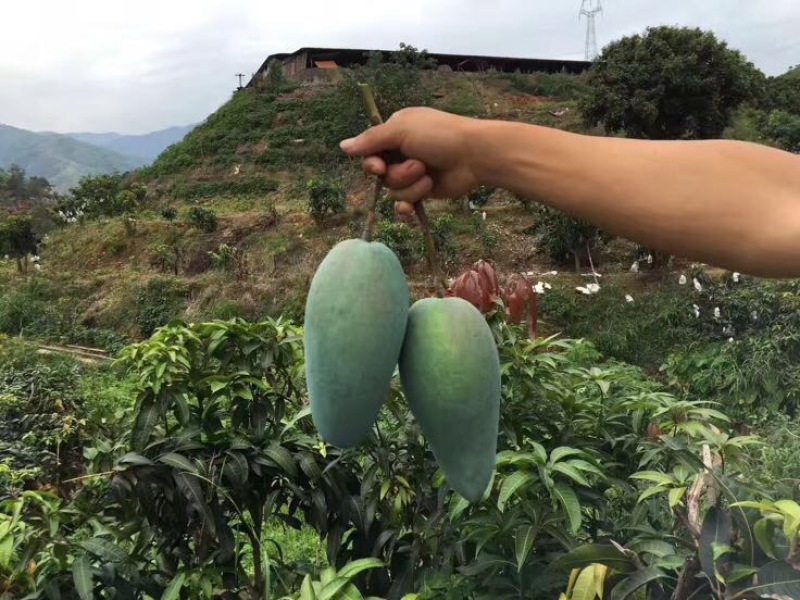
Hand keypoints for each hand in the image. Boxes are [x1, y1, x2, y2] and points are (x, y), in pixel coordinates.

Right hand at [339, 107, 481, 214]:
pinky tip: (411, 210)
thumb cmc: (440, 135)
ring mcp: (413, 173)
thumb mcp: (402, 130)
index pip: (370, 152)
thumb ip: (371, 140)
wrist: (475, 156)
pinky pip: (404, 204)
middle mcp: (402, 152)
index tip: (378, 167)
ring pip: (393, 191)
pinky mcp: (424, 192)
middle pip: (380, 175)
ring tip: (429, 176)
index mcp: (395, 132)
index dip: (372, 164)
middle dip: (397, 174)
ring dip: (410, 186)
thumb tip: (342, 146)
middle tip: (417, 166)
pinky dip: (408, 206)